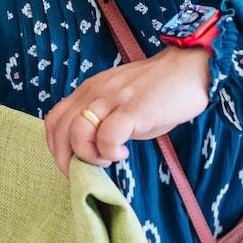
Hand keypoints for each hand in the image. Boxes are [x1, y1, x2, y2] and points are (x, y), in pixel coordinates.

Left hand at [44, 46, 211, 177]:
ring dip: (88, 154)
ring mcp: (113, 99)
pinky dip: (110, 151)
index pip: (54, 120)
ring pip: (78, 131)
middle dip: (66, 159)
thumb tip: (90, 153)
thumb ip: (101, 121)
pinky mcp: (133, 109)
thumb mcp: (120, 104)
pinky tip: (124, 152)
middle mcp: (94, 92)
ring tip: (108, 159)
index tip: (72, 165)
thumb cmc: (157, 91)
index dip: (56, 148)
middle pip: (60, 129)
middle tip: (86, 173)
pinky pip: (108, 134)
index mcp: (88, 91)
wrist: (188, 69)